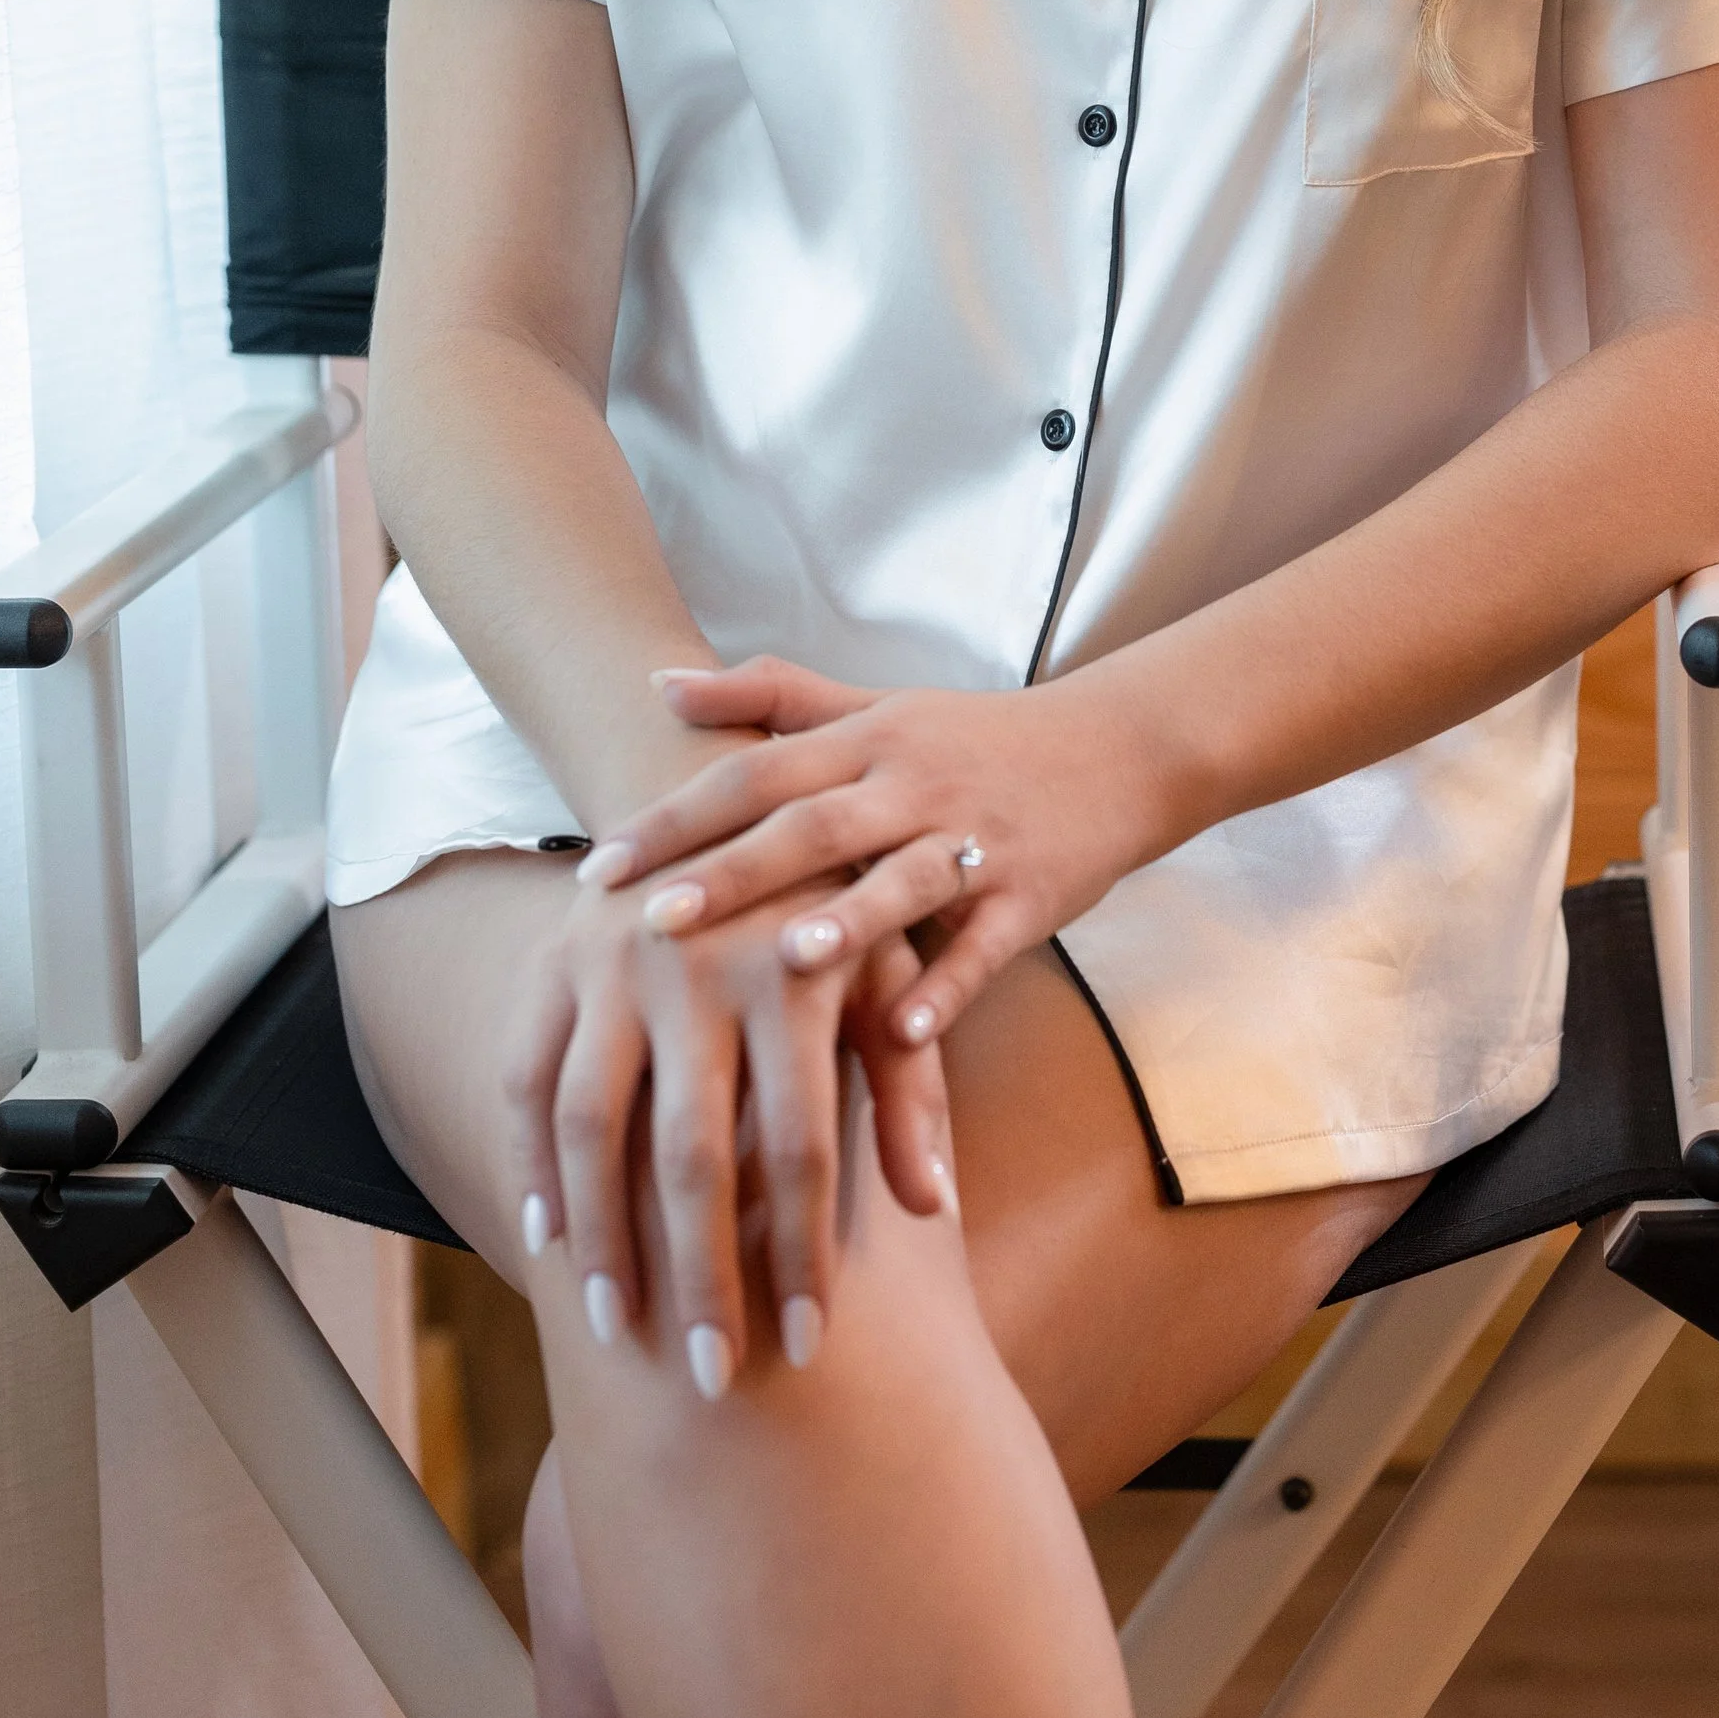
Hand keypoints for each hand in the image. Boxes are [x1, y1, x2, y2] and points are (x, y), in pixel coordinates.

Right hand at [502, 851, 951, 1392]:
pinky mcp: (551, 960)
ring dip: (600, 1242)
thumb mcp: (890, 970)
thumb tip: (928, 1201)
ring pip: (589, 1126)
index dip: (801, 1254)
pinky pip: (523, 1079)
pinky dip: (527, 1166)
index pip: (799, 1143)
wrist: (729, 789)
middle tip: (712, 1381)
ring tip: (618, 1331)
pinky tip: (546, 1244)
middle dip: (700, 1278)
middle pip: (691, 1154)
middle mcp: (694, 963)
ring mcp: (608, 960)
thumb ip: (912, 1080)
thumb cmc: (831, 907)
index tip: (807, 1348)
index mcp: (790, 971)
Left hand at [579, 655, 1172, 1050]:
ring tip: (785, 961)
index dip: (677, 817)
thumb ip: (771, 696)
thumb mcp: (876, 706)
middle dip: (733, 874)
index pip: (755, 774)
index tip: (599, 866)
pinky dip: (948, 988)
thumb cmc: (974, 737)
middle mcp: (913, 784)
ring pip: (906, 880)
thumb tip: (658, 683)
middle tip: (655, 921)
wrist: (1119, 747)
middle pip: (813, 826)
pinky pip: (986, 946)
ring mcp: (976, 839)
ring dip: (848, 922)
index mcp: (866, 741)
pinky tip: (908, 1034)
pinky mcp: (1032, 897)